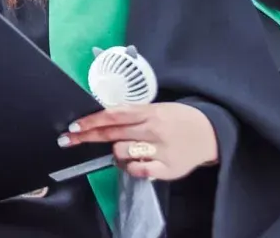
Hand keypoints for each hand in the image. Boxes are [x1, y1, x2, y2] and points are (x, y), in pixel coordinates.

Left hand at [58, 103, 217, 180]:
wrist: (211, 133)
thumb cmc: (178, 119)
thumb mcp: (156, 108)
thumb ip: (133, 115)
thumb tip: (103, 120)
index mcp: (149, 112)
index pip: (114, 115)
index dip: (92, 121)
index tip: (74, 126)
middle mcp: (152, 130)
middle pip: (112, 134)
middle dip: (87, 137)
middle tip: (68, 139)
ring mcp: (159, 150)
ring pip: (121, 153)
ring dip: (116, 153)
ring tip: (127, 150)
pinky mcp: (166, 168)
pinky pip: (137, 170)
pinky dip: (131, 167)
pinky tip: (137, 163)